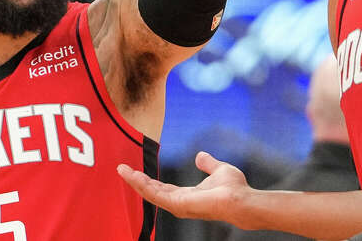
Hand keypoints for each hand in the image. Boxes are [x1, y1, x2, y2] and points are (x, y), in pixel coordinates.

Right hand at [118, 151, 249, 222]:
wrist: (241, 199)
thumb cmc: (234, 189)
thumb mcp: (218, 169)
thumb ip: (208, 164)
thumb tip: (200, 155)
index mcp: (187, 195)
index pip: (162, 188)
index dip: (148, 179)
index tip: (135, 171)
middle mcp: (179, 202)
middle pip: (152, 191)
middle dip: (136, 180)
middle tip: (121, 169)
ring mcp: (177, 205)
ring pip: (150, 193)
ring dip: (135, 181)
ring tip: (122, 170)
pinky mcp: (178, 204)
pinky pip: (155, 194)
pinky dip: (142, 185)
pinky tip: (133, 176)